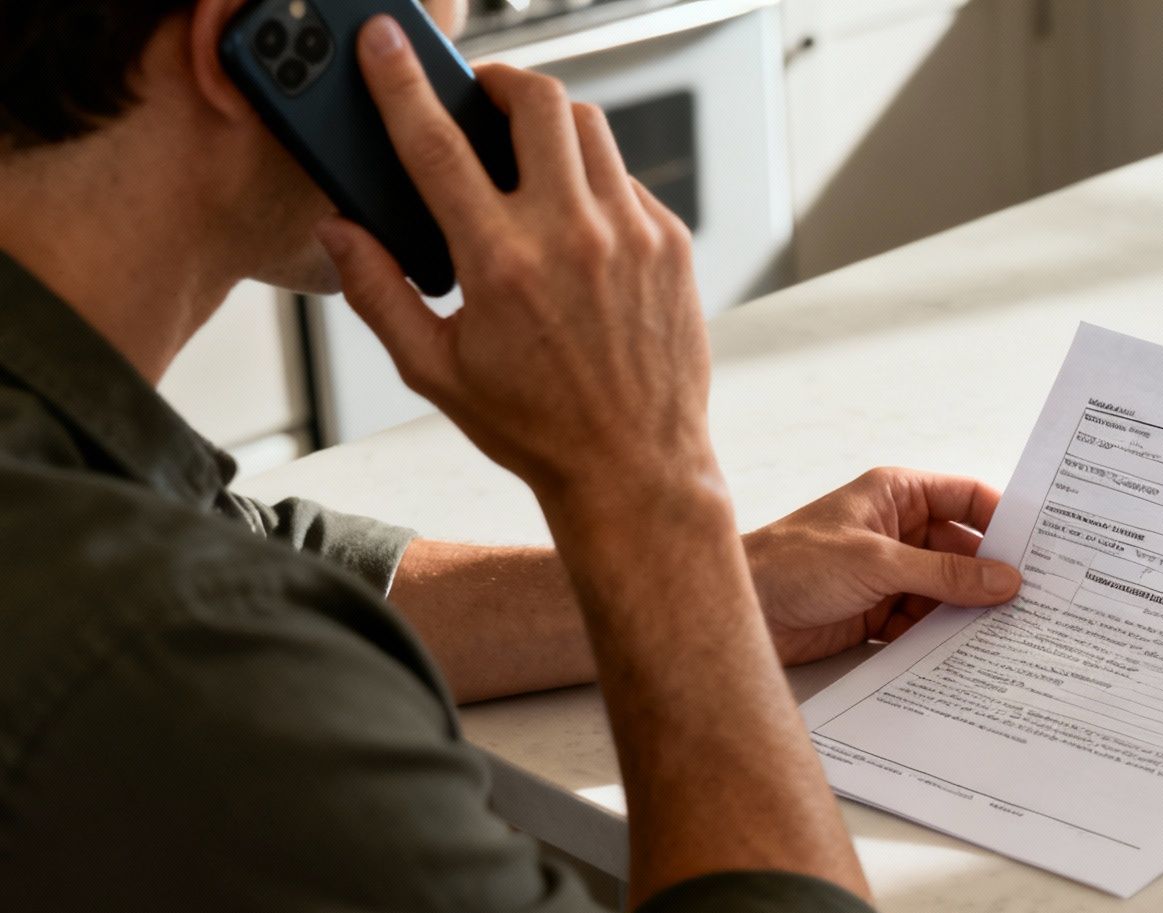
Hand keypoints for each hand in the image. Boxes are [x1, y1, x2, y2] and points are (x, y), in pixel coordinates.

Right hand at [315, 18, 713, 516]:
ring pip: (590, 128)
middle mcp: (573, 237)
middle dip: (499, 81)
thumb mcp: (434, 371)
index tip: (385, 42)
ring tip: (525, 150)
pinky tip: (573, 216)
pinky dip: (593, 179)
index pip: (437, 144)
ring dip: (550, 122)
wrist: (635, 467)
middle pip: (536, 100)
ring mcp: (633, 235)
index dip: (402, 82)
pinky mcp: (672, 245)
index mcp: (501, 264)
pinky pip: (625, 179)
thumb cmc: (535, 427)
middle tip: (479, 95)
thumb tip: (338, 229)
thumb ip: (376, 292)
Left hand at [744, 469, 1022, 665]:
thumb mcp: (878, 563)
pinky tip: (971, 654)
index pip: (968, 498)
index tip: (1044, 546)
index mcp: (898, 494)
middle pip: (963, 550)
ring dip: (970, 612)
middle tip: (1039, 600)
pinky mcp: (878, 612)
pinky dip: (943, 637)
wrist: (741, 609)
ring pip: (947, 591)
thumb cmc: (794, 563)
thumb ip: (945, 574)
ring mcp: (890, 573)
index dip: (1006, 519)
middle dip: (994, 575)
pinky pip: (924, 623)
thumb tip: (1006, 580)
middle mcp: (898, 530)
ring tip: (1013, 633)